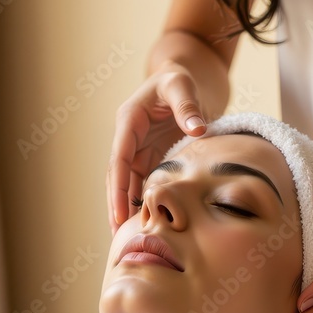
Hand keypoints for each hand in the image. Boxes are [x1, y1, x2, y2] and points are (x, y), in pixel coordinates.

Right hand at [108, 62, 208, 234]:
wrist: (185, 76)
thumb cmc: (181, 77)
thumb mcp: (183, 85)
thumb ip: (188, 107)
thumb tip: (197, 130)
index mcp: (129, 121)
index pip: (118, 160)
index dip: (117, 188)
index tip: (117, 213)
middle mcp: (129, 137)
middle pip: (117, 176)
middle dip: (115, 204)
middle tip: (116, 234)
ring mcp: (138, 147)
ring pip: (128, 182)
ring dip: (125, 207)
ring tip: (124, 235)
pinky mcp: (150, 155)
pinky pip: (142, 181)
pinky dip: (141, 200)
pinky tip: (144, 220)